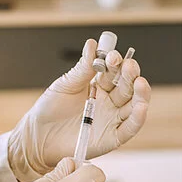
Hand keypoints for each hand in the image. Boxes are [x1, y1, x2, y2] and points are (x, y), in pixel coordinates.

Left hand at [8, 38, 151, 181]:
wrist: (38, 136)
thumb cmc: (50, 109)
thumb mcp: (66, 85)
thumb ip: (83, 68)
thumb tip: (93, 44)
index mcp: (100, 86)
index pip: (114, 72)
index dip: (116, 63)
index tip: (112, 56)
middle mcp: (110, 102)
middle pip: (127, 87)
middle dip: (130, 75)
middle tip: (130, 66)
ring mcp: (113, 119)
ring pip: (134, 106)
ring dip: (141, 94)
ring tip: (141, 83)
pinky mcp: (113, 138)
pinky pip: (129, 128)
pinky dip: (138, 118)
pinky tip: (142, 107)